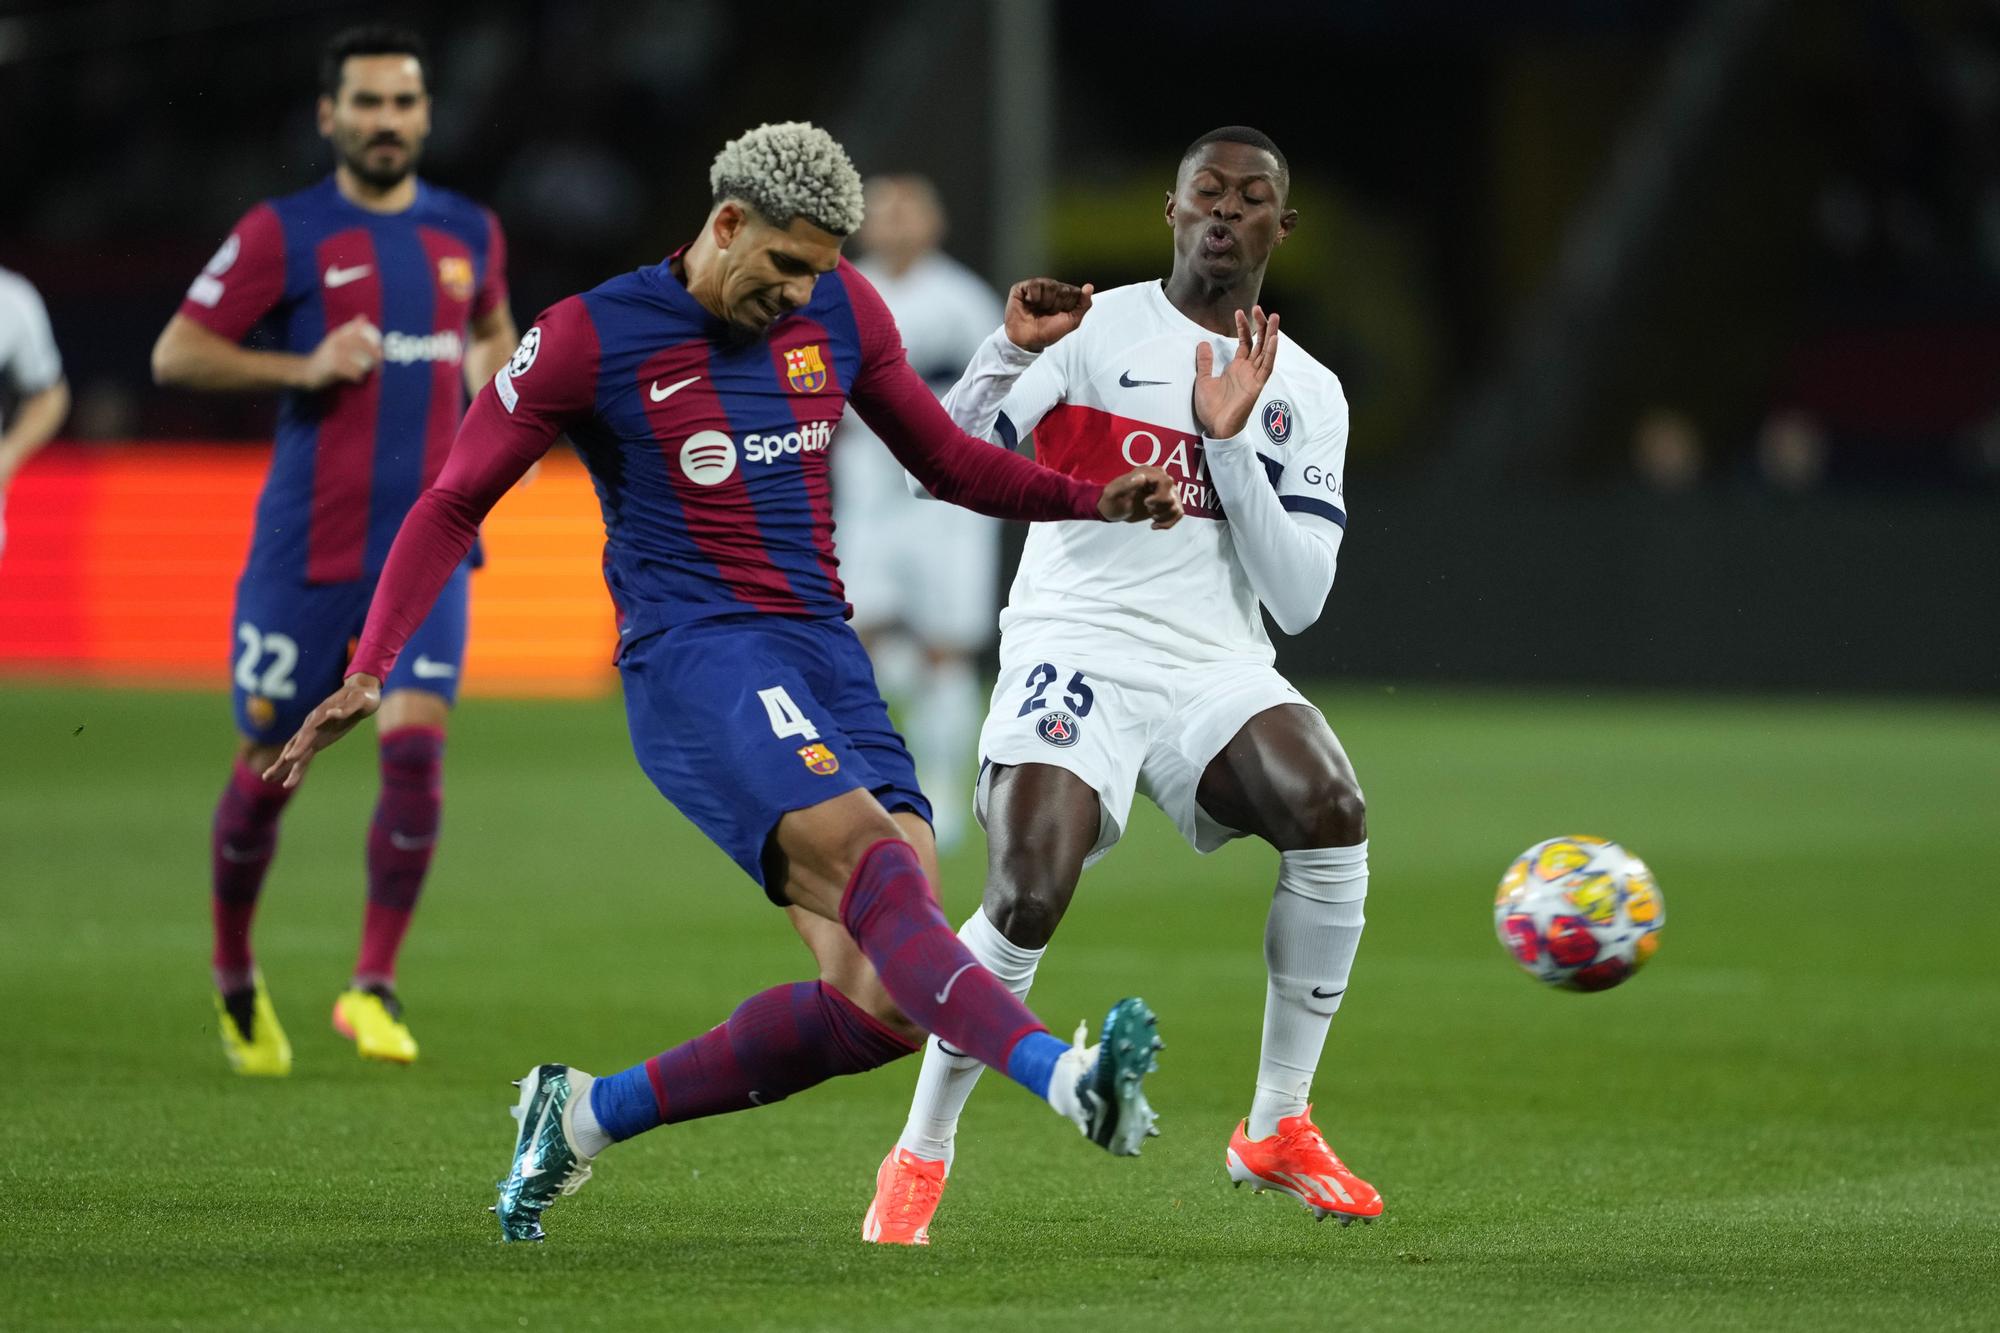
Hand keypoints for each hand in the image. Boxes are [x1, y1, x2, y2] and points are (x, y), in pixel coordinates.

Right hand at [262, 672, 381, 787]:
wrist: (361, 693)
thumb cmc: (362, 697)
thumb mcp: (360, 701)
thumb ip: (346, 708)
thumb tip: (330, 714)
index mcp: (321, 716)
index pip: (307, 733)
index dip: (299, 746)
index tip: (290, 758)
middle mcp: (313, 725)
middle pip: (294, 745)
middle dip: (282, 761)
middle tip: (268, 775)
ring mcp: (314, 734)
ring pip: (296, 753)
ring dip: (283, 766)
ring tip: (266, 778)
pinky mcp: (318, 740)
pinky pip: (305, 757)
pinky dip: (296, 768)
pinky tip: (287, 781)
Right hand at [302, 316, 382, 389]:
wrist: (306, 371)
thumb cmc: (326, 357)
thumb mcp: (336, 341)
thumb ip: (350, 331)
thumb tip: (364, 317)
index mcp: (337, 335)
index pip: (359, 334)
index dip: (372, 343)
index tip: (380, 351)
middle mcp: (336, 341)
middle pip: (362, 346)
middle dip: (375, 355)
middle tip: (380, 364)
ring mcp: (334, 354)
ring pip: (359, 360)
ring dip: (366, 368)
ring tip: (368, 373)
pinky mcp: (333, 366)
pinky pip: (352, 372)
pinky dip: (357, 376)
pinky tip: (357, 379)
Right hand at [1004, 279, 1093, 352]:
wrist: (1028, 340)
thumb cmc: (1048, 332)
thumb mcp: (1071, 321)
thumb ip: (1083, 304)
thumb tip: (1089, 287)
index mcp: (1064, 295)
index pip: (1075, 291)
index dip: (1069, 306)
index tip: (1060, 315)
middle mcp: (1051, 288)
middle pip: (1063, 288)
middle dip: (1057, 305)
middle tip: (1047, 314)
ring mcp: (1037, 286)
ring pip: (1050, 285)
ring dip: (1045, 303)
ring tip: (1039, 310)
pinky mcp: (1023, 287)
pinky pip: (1034, 285)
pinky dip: (1034, 298)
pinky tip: (1030, 304)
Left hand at [1097, 466, 1182, 528]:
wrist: (1113, 509)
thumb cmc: (1111, 499)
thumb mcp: (1113, 493)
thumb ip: (1126, 485)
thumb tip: (1142, 478)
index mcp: (1147, 473)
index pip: (1166, 481)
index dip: (1159, 496)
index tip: (1146, 503)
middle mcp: (1160, 480)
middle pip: (1173, 495)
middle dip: (1160, 507)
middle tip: (1147, 508)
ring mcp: (1165, 491)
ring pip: (1176, 506)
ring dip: (1164, 516)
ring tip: (1151, 516)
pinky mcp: (1167, 503)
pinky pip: (1178, 513)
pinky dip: (1168, 523)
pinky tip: (1154, 525)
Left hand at [1192, 306, 1279, 438]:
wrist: (1216, 428)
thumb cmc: (1212, 408)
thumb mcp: (1203, 380)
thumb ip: (1205, 362)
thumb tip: (1203, 343)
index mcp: (1237, 367)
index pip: (1245, 342)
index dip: (1244, 327)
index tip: (1239, 312)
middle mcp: (1248, 370)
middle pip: (1259, 342)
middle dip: (1260, 325)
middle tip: (1259, 308)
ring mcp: (1254, 377)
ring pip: (1266, 351)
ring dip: (1271, 334)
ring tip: (1274, 317)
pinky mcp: (1257, 386)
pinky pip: (1266, 367)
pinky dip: (1270, 353)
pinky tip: (1273, 339)